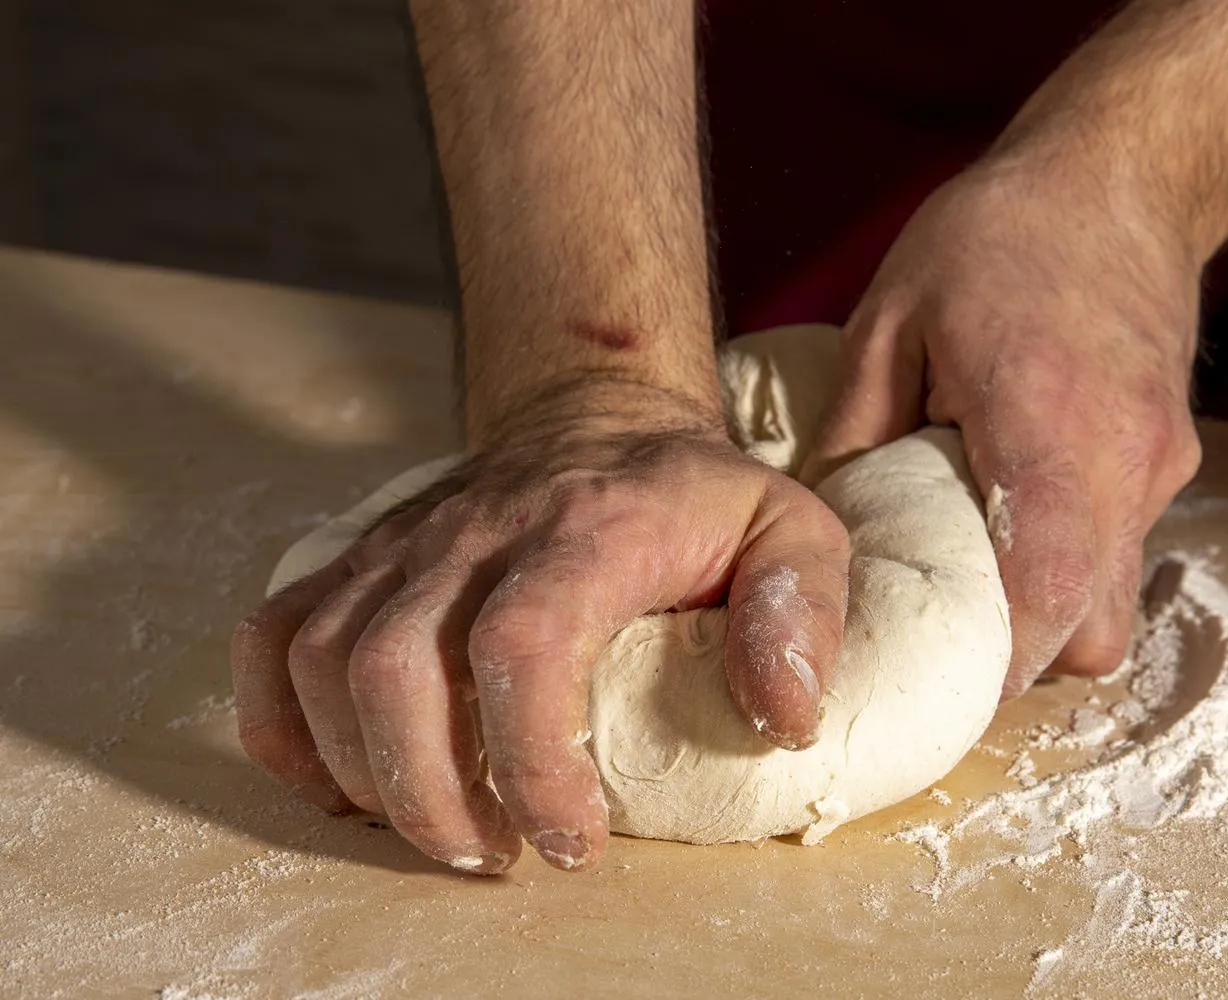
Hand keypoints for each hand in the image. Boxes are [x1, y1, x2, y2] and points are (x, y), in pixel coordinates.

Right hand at [233, 384, 849, 872]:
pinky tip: (339, 783)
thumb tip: (785, 721)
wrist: (598, 412)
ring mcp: (403, 544)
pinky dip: (283, 726)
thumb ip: (802, 613)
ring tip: (438, 830)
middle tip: (493, 857)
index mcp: (586, 530)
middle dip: (428, 795)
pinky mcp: (358, 560)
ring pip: (322, 661)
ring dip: (361, 773)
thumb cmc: (695, 496)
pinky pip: (274, 638)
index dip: (529, 764)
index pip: (521, 647)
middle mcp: (474, 534)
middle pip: (393, 667)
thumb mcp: (790, 531)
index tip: (570, 844)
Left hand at [805, 150, 1200, 698]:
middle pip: (1090, 633)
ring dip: (1048, 613)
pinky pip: (1123, 555)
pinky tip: (1018, 520)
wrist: (1117, 182)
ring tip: (977, 571)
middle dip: (1018, 656)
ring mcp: (1159, 468)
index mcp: (1046, 427)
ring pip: (1113, 603)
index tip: (931, 684)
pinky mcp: (1172, 462)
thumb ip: (854, 433)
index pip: (1046, 592)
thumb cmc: (995, 240)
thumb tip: (823, 531)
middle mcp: (1122, 464)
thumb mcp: (890, 320)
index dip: (994, 663)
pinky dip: (1073, 566)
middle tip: (942, 630)